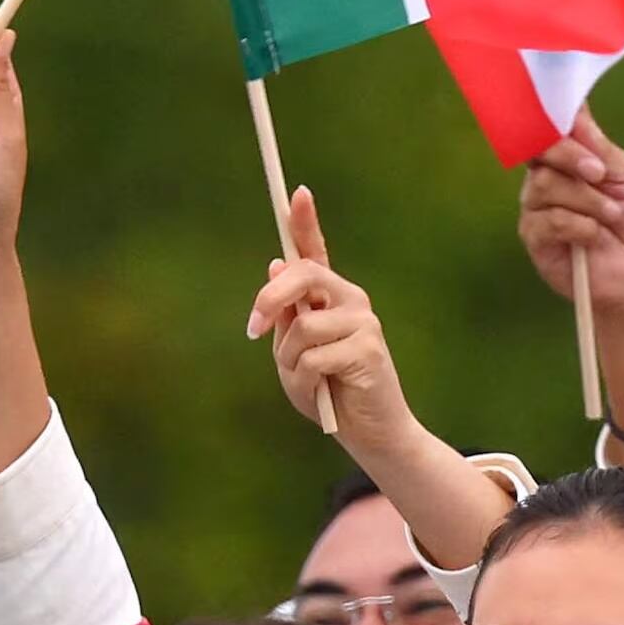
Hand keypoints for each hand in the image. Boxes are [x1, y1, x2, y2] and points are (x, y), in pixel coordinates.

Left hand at [247, 190, 422, 448]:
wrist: (369, 432)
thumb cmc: (327, 390)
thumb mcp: (293, 353)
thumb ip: (286, 317)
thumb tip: (275, 269)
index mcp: (329, 297)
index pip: (315, 252)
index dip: (305, 221)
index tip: (297, 192)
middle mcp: (350, 300)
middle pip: (302, 276)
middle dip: (269, 301)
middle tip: (254, 330)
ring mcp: (363, 322)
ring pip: (302, 328)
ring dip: (290, 361)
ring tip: (308, 380)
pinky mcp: (368, 349)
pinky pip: (313, 358)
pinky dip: (306, 381)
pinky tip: (323, 394)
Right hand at [513, 113, 623, 317]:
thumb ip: (599, 146)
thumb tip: (576, 108)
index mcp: (569, 158)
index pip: (549, 128)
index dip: (553, 118)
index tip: (571, 119)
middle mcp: (548, 178)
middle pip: (538, 150)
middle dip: (570, 157)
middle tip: (600, 173)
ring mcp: (538, 207)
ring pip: (544, 184)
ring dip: (586, 199)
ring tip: (612, 215)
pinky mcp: (535, 237)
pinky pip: (546, 219)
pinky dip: (578, 224)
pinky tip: (595, 235)